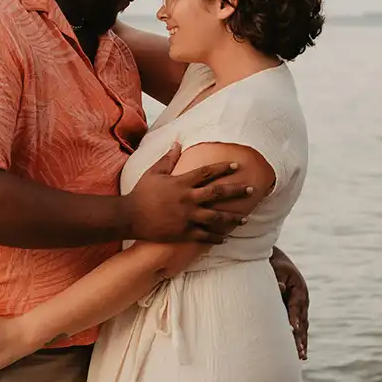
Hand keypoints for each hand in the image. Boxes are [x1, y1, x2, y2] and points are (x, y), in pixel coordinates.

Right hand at [125, 143, 251, 243]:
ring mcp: (187, 217)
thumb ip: (168, 159)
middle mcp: (188, 199)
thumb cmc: (141, 193)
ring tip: (245, 219)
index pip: (207, 172)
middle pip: (218, 193)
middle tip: (252, 189)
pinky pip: (204, 236)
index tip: (237, 165)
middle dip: (237, 190)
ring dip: (232, 218)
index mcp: (181, 182)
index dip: (223, 167)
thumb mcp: (153, 172)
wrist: (130, 216)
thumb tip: (177, 143)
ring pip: (216, 218)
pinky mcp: (183, 232)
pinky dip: (216, 237)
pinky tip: (226, 238)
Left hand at [270, 247, 308, 359]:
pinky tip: (299, 353)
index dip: (294, 318)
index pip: (295, 307)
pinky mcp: (296, 312)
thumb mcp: (276, 268)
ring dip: (302, 341)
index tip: (293, 329)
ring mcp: (301, 307)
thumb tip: (281, 289)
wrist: (278, 262)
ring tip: (301, 357)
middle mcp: (303, 300)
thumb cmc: (275, 265)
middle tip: (300, 352)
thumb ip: (277, 279)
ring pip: (303, 327)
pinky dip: (299, 339)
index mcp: (299, 289)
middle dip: (300, 337)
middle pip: (302, 321)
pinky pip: (299, 328)